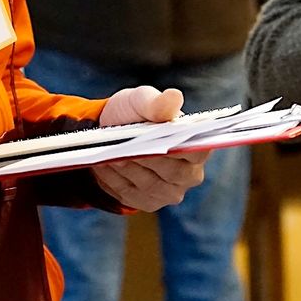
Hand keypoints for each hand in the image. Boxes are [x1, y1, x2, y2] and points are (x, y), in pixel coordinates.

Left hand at [93, 86, 208, 211]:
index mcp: (198, 146)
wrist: (113, 132)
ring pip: (148, 184)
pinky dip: (115, 180)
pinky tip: (103, 165)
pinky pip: (130, 195)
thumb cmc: (135, 113)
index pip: (197, 151)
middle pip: (171, 172)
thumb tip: (174, 97)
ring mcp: (169, 192)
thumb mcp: (142, 100)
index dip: (178, 148)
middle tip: (123, 147)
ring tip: (109, 154)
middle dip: (147, 159)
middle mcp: (189, 174)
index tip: (156, 138)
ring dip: (128, 170)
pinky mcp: (147, 203)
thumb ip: (158, 102)